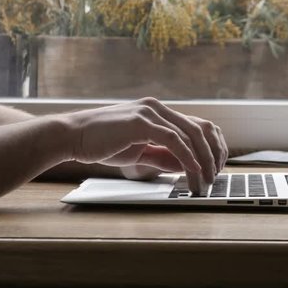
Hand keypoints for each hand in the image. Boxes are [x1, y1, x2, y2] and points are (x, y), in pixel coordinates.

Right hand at [64, 97, 227, 194]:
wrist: (72, 136)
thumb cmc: (101, 143)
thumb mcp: (139, 151)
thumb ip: (163, 156)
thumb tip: (187, 166)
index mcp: (158, 112)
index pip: (197, 126)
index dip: (211, 147)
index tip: (214, 168)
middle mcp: (157, 107)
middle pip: (200, 128)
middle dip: (213, 155)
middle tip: (215, 177)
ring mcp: (150, 112)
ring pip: (190, 135)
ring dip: (203, 160)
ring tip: (205, 180)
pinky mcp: (141, 122)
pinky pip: (173, 140)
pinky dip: (187, 157)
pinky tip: (193, 171)